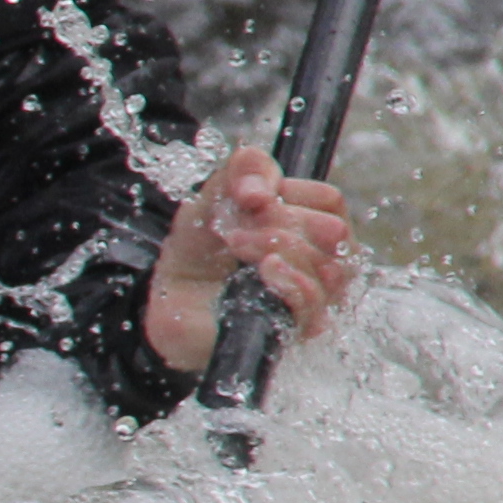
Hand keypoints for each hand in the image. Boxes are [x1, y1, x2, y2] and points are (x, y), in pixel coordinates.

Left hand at [143, 143, 350, 371]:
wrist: (168, 301)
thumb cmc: (199, 250)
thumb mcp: (214, 198)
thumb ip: (243, 172)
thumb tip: (259, 190)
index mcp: (313, 227)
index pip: (330, 200)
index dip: (288, 191)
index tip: (245, 197)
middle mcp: (324, 263)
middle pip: (334, 231)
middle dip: (281, 220)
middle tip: (236, 228)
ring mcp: (314, 300)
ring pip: (329, 268)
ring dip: (277, 247)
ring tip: (236, 246)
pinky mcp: (295, 330)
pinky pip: (312, 303)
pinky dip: (288, 281)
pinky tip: (262, 272)